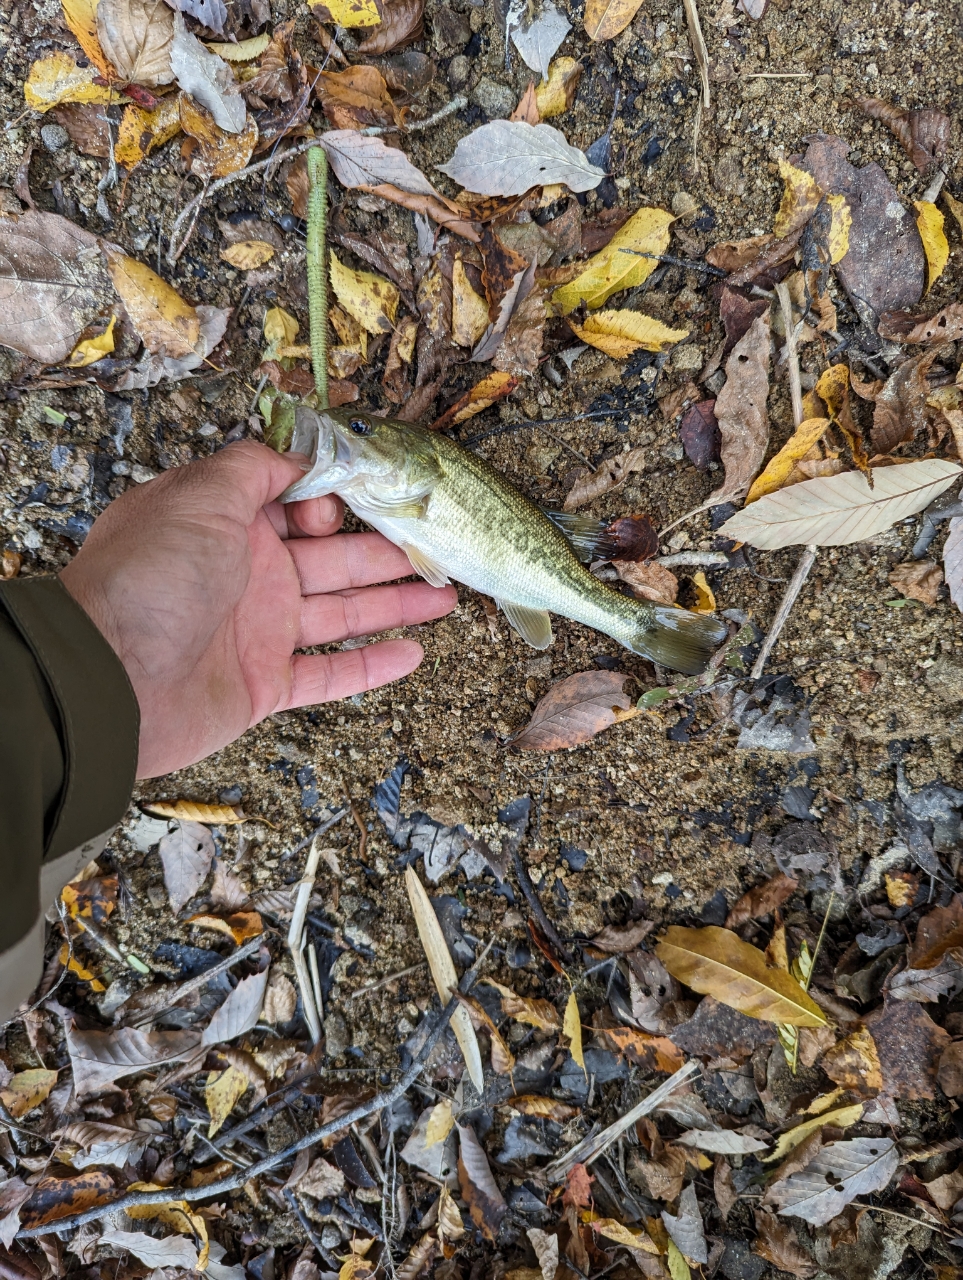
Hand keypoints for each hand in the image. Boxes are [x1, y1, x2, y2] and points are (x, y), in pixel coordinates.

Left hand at [60, 441, 456, 777]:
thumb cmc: (149, 579)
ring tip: (447, 596)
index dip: (331, 501)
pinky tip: (414, 652)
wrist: (110, 680)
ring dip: (396, 603)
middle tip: (439, 547)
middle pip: (332, 558)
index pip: (295, 505)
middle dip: (387, 551)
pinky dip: (373, 666)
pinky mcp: (264, 685)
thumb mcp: (198, 497)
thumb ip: (252, 468)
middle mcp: (247, 574)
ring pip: (342, 612)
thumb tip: (296, 456)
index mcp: (227, 524)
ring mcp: (258, 631)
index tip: (351, 506)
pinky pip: (329, 674)